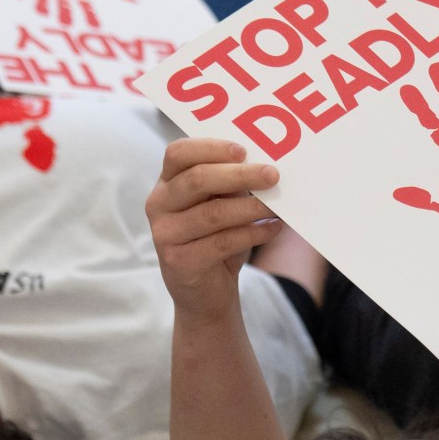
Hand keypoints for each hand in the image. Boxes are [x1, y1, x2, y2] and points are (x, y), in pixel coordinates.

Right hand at [148, 138, 280, 311]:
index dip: (211, 148)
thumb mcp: (223, 204)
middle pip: (197, 180)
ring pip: (213, 213)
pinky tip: (273, 228)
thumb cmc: (217, 237)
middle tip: (273, 175)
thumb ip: (233, 184)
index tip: (244, 151)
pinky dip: (252, 233)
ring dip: (251, 207)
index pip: (178, 153)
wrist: (206, 291)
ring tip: (278, 207)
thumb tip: (267, 166)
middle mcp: (159, 205)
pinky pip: (221, 242)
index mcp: (168, 182)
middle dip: (240, 175)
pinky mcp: (179, 262)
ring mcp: (165, 234)